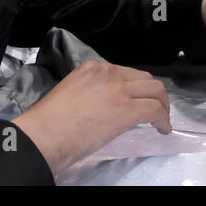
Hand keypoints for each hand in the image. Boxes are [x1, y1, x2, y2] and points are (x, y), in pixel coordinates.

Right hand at [11, 60, 171, 175]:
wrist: (41, 136)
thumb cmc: (47, 124)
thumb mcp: (72, 95)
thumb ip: (92, 94)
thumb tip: (107, 108)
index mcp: (92, 69)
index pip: (124, 73)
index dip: (135, 88)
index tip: (137, 101)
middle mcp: (108, 73)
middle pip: (144, 77)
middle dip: (153, 93)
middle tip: (155, 109)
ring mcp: (118, 89)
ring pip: (155, 89)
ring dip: (163, 104)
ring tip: (162, 119)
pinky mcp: (127, 108)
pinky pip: (154, 109)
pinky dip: (163, 118)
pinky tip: (163, 129)